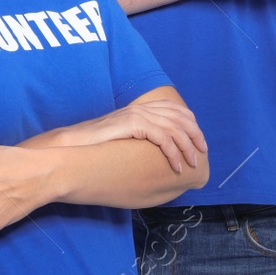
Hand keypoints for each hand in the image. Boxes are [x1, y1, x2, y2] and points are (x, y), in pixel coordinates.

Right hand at [49, 99, 206, 173]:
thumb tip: (157, 154)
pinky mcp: (133, 124)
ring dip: (187, 148)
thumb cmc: (96, 148)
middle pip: (180, 117)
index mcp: (140, 108)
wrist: (73, 145)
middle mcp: (141, 108)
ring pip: (175, 128)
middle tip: (201, 153)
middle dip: (195, 135)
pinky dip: (173, 153)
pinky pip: (163, 138)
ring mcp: (136, 114)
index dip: (192, 124)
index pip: (176, 109)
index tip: (199, 142)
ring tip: (192, 164)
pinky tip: (176, 166)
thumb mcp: (123, 138)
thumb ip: (140, 139)